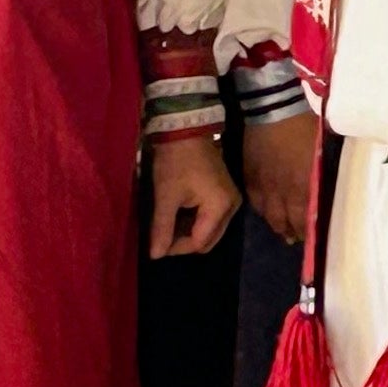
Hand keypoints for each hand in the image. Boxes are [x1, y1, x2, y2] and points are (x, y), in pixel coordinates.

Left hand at [147, 137, 241, 257]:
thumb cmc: (176, 162)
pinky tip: (178, 214)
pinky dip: (195, 222)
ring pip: (210, 230)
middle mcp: (232, 207)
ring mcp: (231, 200)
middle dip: (184, 242)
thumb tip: (155, 256)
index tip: (156, 245)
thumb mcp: (166, 196)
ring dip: (189, 232)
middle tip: (162, 236)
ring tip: (168, 225)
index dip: (176, 248)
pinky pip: (211, 218)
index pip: (199, 242)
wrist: (187, 130)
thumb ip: (162, 228)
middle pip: (208, 240)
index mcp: (220, 208)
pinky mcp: (225, 193)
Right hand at [243, 114, 318, 244]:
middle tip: (296, 238)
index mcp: (305, 184)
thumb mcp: (319, 149)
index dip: (308, 229)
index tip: (311, 235)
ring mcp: (265, 186)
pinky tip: (266, 213)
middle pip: (288, 221)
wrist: (273, 110)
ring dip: (278, 226)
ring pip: (271, 215)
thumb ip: (319, 170)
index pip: (307, 216)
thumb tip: (322, 183)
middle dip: (294, 232)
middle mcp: (285, 191)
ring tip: (283, 232)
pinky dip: (262, 210)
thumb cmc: (303, 125)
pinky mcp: (250, 178)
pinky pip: (255, 202)